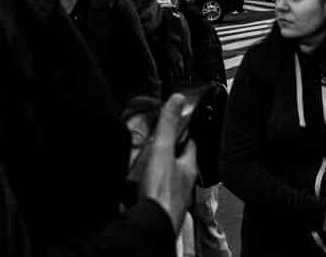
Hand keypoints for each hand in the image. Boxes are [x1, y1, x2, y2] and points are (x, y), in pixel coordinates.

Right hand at [135, 92, 199, 225]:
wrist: (150, 225)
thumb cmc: (160, 192)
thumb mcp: (163, 150)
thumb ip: (169, 125)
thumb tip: (178, 100)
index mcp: (188, 167)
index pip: (190, 143)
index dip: (184, 131)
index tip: (177, 121)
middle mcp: (182, 183)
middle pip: (177, 161)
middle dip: (167, 151)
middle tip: (155, 140)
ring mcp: (170, 197)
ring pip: (165, 177)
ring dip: (155, 169)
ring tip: (142, 160)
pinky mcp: (157, 207)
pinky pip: (152, 191)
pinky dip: (145, 185)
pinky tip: (135, 184)